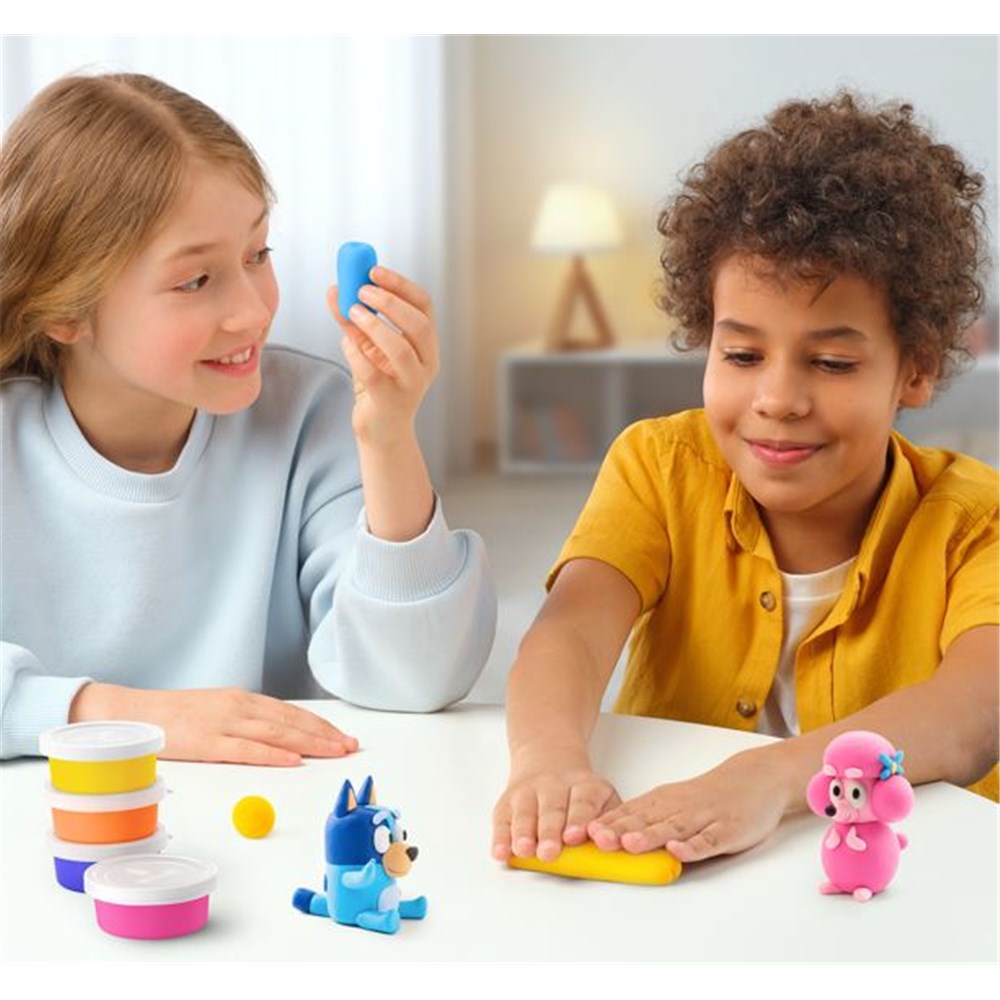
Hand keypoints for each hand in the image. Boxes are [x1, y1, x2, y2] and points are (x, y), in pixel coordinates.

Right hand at [69, 682, 358, 765]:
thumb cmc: (175, 716)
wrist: (133, 713)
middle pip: (291, 722)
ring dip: (310, 744)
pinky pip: (247, 749)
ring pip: (277, 734)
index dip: (320, 725)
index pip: (291, 712)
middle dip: (325, 734)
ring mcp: (225, 722)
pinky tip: (294, 761)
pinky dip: (273, 755)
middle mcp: (240, 706)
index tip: (343, 736)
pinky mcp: (208, 741)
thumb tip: (277, 737)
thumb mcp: (217, 710)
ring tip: (335, 752)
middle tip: (350, 746)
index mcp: (243, 698)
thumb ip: (245, 720)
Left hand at [327, 266, 438, 447]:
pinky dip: (356, 353)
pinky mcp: (391, 401)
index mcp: (426, 344)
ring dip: (374, 325)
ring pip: (400, 350)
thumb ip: (352, 319)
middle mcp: (427, 363)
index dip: (401, 285)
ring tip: (351, 311)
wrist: (381, 429)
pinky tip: (346, 342)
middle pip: (419, 325)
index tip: (374, 270)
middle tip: (361, 290)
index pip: (424, 306)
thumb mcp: (367, 346)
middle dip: (389, 302)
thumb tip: (334, 289)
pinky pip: (373, 373)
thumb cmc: (378, 384)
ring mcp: (412, 384)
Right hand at [492, 757, 620, 862]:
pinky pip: (502, 820)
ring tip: (525, 850)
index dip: (578, 820)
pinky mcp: (507, 802)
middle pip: (552, 810)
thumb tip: (612, 845)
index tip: (576, 837)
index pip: (582, 802)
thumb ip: (609, 821)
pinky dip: (500, 837)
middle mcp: (554, 785)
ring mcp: (528, 792)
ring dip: (524, 833)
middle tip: (549, 852)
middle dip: (550, 832)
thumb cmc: (580, 793)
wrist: (548, 759)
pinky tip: (501, 852)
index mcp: (584, 786)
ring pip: (525, 813)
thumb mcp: (603, 797)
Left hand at [586, 750, 791, 862]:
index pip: (629, 813)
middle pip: (646, 821)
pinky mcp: (727, 831)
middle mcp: (679, 808)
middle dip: (620, 831)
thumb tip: (607, 834)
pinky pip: (709, 840)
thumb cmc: (708, 795)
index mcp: (663, 802)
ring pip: (673, 828)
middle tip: (596, 840)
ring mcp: (704, 819)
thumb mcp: (673, 802)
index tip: (581, 833)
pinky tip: (679, 851)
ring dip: (651, 836)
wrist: (754, 778)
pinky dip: (693, 846)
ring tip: (629, 843)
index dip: (606, 824)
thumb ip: (645, 818)